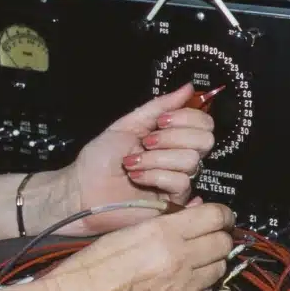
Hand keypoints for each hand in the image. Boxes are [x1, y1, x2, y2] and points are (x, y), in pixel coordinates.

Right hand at [42, 202, 234, 290]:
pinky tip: (185, 281)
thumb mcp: (127, 230)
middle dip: (219, 236)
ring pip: (219, 269)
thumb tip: (188, 218)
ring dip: (212, 261)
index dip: (221, 213)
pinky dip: (202, 285)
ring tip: (196, 258)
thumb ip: (163, 223)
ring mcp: (183, 289)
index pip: (215, 216)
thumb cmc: (91, 268)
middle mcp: (180, 261)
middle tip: (209, 235)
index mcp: (164, 234)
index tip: (219, 215)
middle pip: (223, 243)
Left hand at [62, 83, 216, 234]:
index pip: (203, 123)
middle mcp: (179, 157)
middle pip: (205, 139)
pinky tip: (137, 177)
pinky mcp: (174, 202)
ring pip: (191, 160)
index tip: (160, 121)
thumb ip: (159, 105)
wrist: (84, 188)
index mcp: (172, 137)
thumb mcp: (129, 123)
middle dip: (173, 136)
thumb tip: (188, 87)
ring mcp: (178, 180)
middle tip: (146, 141)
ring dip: (157, 158)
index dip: (187, 117)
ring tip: (133, 163)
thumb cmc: (101, 158)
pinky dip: (154, 175)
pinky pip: (180, 182)